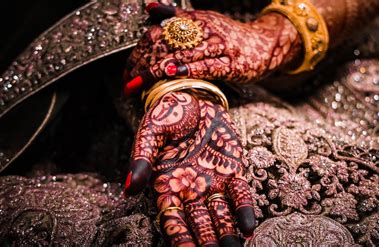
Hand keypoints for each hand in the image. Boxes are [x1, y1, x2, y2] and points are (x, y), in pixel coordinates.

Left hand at [123, 3, 299, 94]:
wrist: (265, 45)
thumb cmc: (229, 37)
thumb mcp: (203, 23)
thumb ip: (177, 17)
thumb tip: (149, 7)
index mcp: (195, 20)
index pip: (159, 32)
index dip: (139, 50)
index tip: (127, 70)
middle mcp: (205, 30)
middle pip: (166, 44)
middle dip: (143, 63)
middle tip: (127, 82)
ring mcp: (219, 46)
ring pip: (183, 54)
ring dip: (157, 69)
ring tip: (138, 83)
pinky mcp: (232, 63)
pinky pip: (208, 66)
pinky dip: (190, 68)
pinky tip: (173, 72)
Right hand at [124, 91, 255, 245]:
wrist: (192, 98)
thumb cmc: (167, 116)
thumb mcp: (150, 133)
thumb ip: (141, 159)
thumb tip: (129, 188)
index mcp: (167, 185)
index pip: (172, 219)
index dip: (179, 237)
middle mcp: (191, 190)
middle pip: (198, 224)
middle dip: (206, 242)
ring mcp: (213, 183)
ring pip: (220, 215)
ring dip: (227, 234)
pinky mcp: (232, 171)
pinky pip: (240, 194)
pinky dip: (244, 211)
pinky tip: (249, 228)